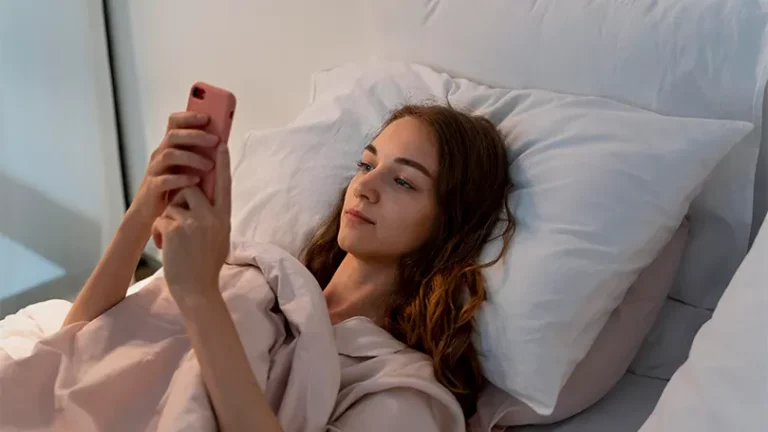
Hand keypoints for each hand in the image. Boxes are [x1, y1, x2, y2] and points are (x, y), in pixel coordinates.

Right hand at [129, 112, 218, 228]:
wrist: (151, 214)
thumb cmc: (173, 189)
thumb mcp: (187, 168)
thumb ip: (199, 155)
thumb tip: (222, 144)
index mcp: (169, 147)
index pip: (174, 123)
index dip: (189, 117)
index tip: (207, 117)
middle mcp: (160, 155)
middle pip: (173, 136)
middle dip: (196, 135)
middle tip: (215, 140)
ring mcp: (155, 171)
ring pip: (169, 155)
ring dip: (192, 157)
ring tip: (210, 165)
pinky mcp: (153, 188)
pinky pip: (164, 180)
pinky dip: (182, 179)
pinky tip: (195, 181)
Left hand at [152, 145, 231, 305]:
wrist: (197, 290)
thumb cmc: (206, 265)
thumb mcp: (219, 237)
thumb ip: (213, 215)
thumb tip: (201, 197)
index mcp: (224, 218)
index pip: (225, 184)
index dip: (222, 164)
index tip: (220, 144)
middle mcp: (211, 217)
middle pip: (192, 189)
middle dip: (181, 199)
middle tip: (180, 222)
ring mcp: (193, 222)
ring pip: (173, 204)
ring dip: (169, 219)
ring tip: (174, 240)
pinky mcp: (175, 229)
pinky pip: (161, 219)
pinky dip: (160, 233)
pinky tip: (166, 248)